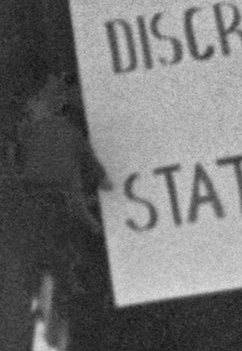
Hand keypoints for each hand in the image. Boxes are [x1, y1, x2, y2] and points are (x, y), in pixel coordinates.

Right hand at [17, 84, 99, 226]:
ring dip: (67, 196)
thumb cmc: (64, 135)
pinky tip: (63, 177)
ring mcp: (34, 183)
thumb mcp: (85, 152)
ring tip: (82, 187)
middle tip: (94, 200)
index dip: (87, 220)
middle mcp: (47, 185)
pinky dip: (55, 188)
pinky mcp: (25, 178)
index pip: (77, 207)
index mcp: (64, 180)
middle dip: (80, 205)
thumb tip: (107, 188)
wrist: (37, 121)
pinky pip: (44, 189)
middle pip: (65, 204)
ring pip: (54, 198)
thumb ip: (96, 171)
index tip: (97, 230)